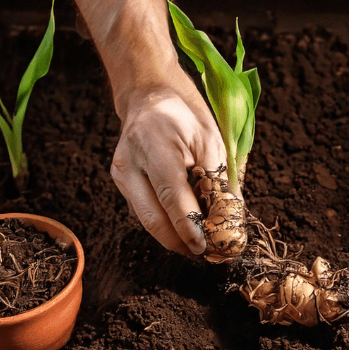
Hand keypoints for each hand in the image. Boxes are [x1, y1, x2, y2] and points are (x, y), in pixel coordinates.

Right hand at [47, 0, 228, 255]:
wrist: (148, 93)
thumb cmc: (185, 114)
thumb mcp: (211, 140)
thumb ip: (218, 181)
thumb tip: (229, 221)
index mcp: (155, 147)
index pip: (173, 199)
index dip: (191, 229)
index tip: (208, 248)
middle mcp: (129, 163)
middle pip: (154, 219)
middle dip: (182, 242)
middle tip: (208, 256)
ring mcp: (120, 173)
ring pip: (146, 220)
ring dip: (174, 237)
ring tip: (200, 247)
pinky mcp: (119, 180)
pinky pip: (143, 211)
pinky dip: (165, 224)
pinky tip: (184, 230)